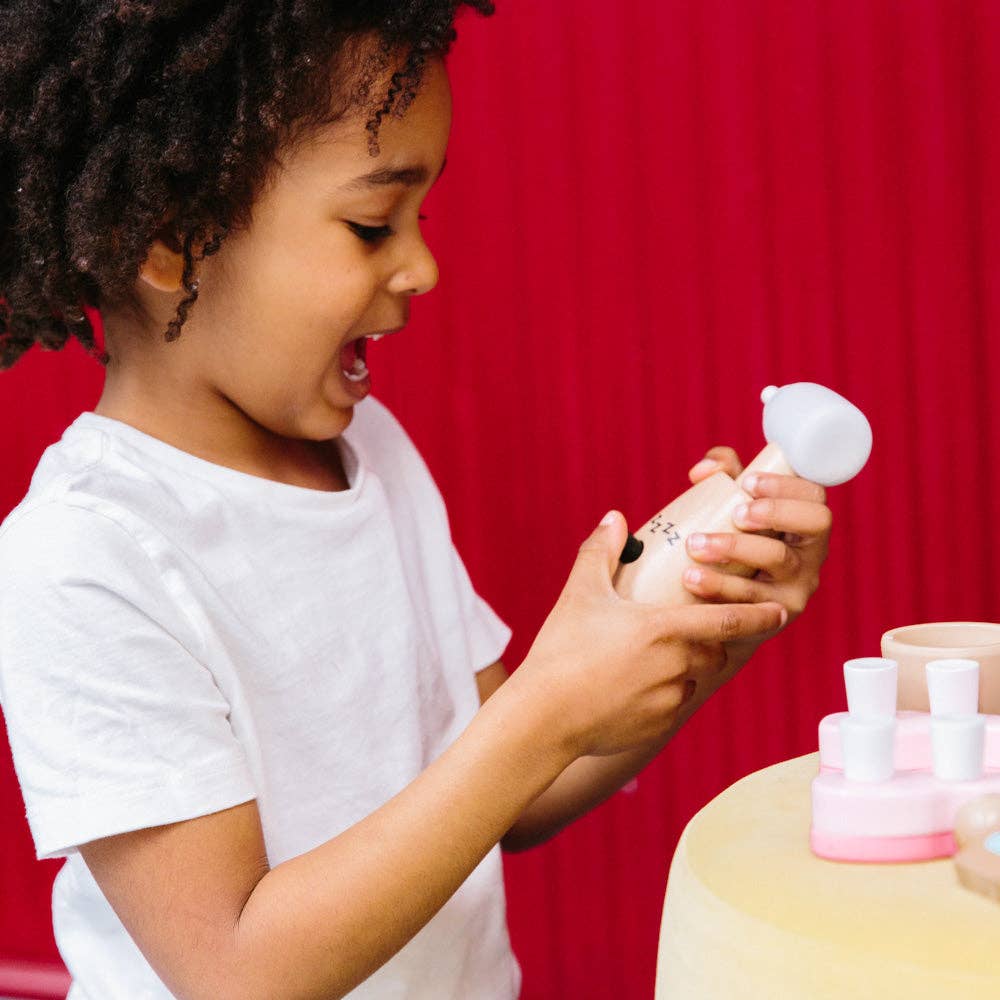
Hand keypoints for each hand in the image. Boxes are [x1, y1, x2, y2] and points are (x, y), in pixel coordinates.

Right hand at [512, 511, 786, 758]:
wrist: (544, 716)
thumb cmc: (562, 651)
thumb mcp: (581, 593)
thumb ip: (600, 551)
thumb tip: (615, 519)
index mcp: (665, 629)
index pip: (730, 620)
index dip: (759, 614)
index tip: (779, 610)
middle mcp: (678, 665)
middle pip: (713, 650)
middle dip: (705, 641)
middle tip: (678, 632)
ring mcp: (670, 700)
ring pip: (692, 678)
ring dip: (682, 668)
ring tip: (643, 661)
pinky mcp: (659, 726)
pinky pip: (673, 706)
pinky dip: (661, 695)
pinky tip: (628, 689)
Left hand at [683, 446, 832, 625]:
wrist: (717, 615)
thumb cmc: (728, 550)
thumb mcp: (731, 509)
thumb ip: (721, 477)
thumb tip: (703, 470)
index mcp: (804, 525)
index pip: (815, 496)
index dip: (786, 485)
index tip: (748, 482)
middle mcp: (811, 554)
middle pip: (816, 523)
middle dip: (775, 511)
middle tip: (736, 513)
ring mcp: (798, 585)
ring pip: (779, 559)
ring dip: (736, 546)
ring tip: (695, 544)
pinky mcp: (776, 615)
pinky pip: (753, 599)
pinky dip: (720, 586)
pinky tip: (692, 579)